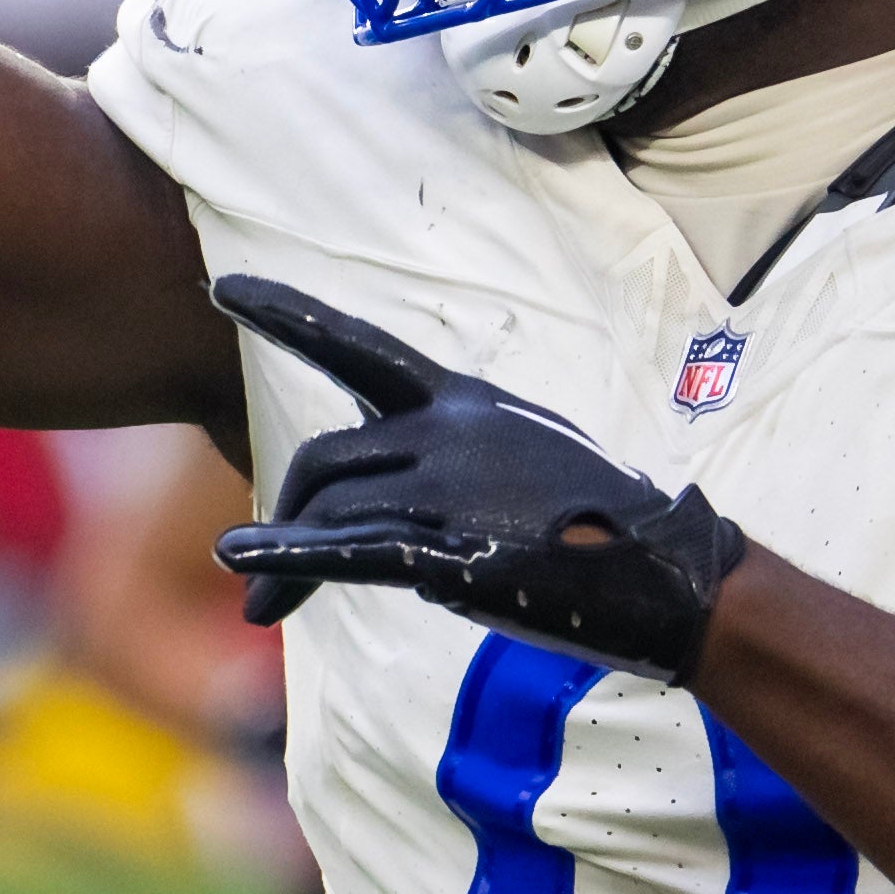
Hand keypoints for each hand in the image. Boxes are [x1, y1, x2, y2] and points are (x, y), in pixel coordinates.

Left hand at [208, 276, 751, 678]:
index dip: (289, 316)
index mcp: (462, 400)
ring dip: (283, 562)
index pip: (358, 348)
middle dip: (286, 513)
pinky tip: (243, 566)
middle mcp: (449, 431)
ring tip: (261, 606)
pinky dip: (290, 558)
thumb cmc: (589, 521)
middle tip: (259, 565)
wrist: (668, 576)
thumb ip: (438, 458)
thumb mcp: (516, 458)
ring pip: (330, 513)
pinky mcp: (454, 553)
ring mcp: (452, 490)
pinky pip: (352, 552)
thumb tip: (362, 495)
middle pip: (323, 460)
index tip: (226, 287)